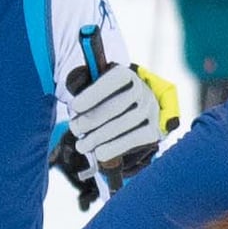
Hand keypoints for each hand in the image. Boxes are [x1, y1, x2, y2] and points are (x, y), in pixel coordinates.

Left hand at [60, 57, 170, 181]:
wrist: (136, 110)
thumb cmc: (108, 98)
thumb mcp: (97, 86)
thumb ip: (85, 87)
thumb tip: (73, 98)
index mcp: (126, 75)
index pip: (112, 81)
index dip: (92, 94)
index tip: (74, 107)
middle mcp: (142, 90)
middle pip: (116, 106)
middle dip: (91, 119)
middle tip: (74, 129)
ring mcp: (150, 111)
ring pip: (123, 124)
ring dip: (99, 137)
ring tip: (82, 145)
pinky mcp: (154, 130)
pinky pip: (134, 140)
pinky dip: (114, 148)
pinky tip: (99, 153)